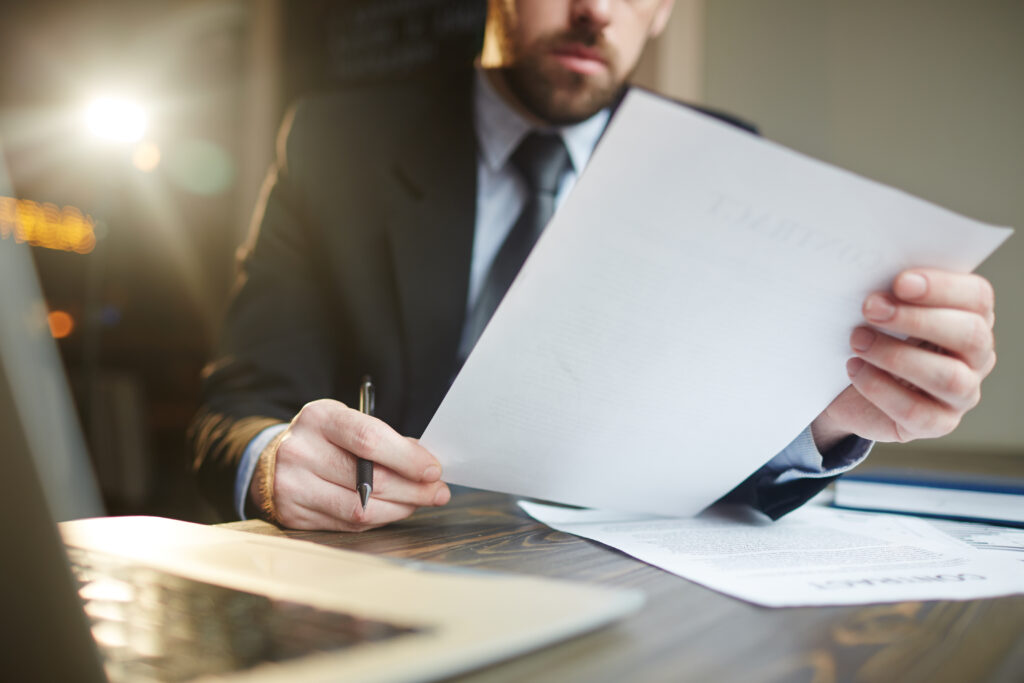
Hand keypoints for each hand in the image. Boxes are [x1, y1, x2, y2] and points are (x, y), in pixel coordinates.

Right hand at [250, 399, 449, 530]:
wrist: (271, 459)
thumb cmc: (323, 438)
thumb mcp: (347, 422)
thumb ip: (384, 440)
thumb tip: (426, 465)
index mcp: (319, 418)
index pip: (368, 439)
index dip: (406, 457)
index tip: (433, 469)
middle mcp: (301, 451)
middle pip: (368, 479)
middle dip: (412, 489)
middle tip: (437, 492)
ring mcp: (293, 486)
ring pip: (360, 508)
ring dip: (399, 508)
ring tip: (418, 502)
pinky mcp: (294, 515)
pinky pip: (348, 524)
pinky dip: (378, 518)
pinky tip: (392, 510)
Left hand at [812, 268, 995, 449]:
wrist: (847, 388)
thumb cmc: (872, 335)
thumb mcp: (881, 310)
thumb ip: (891, 293)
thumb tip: (875, 280)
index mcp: (971, 316)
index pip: (977, 297)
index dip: (942, 287)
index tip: (900, 282)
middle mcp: (976, 356)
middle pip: (969, 335)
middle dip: (917, 319)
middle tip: (870, 308)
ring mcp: (962, 394)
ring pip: (948, 377)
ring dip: (896, 355)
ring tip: (857, 341)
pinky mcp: (937, 423)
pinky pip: (917, 411)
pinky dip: (881, 389)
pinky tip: (854, 369)